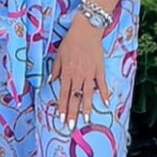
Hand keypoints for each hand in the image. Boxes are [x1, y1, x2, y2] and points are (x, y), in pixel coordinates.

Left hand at [49, 13, 109, 129]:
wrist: (86, 30)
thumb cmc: (71, 41)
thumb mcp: (59, 54)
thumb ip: (56, 69)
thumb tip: (51, 81)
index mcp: (67, 72)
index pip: (64, 94)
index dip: (62, 107)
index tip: (61, 119)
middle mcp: (78, 75)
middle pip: (74, 97)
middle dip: (72, 113)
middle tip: (71, 126)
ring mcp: (90, 73)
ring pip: (87, 94)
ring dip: (86, 107)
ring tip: (86, 120)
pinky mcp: (99, 69)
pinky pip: (102, 84)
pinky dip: (104, 93)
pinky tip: (106, 103)